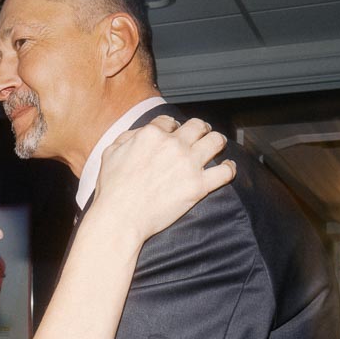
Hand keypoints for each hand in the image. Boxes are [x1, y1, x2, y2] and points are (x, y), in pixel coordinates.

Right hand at [93, 115, 235, 240]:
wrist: (120, 217)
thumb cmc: (112, 189)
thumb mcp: (110, 152)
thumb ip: (127, 137)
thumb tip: (140, 133)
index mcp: (152, 134)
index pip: (169, 121)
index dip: (173, 126)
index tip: (175, 133)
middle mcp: (173, 145)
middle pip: (198, 126)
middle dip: (201, 128)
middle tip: (203, 134)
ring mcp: (188, 164)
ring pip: (216, 142)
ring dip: (218, 142)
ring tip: (218, 146)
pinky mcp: (199, 186)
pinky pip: (225, 171)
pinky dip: (229, 168)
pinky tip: (228, 168)